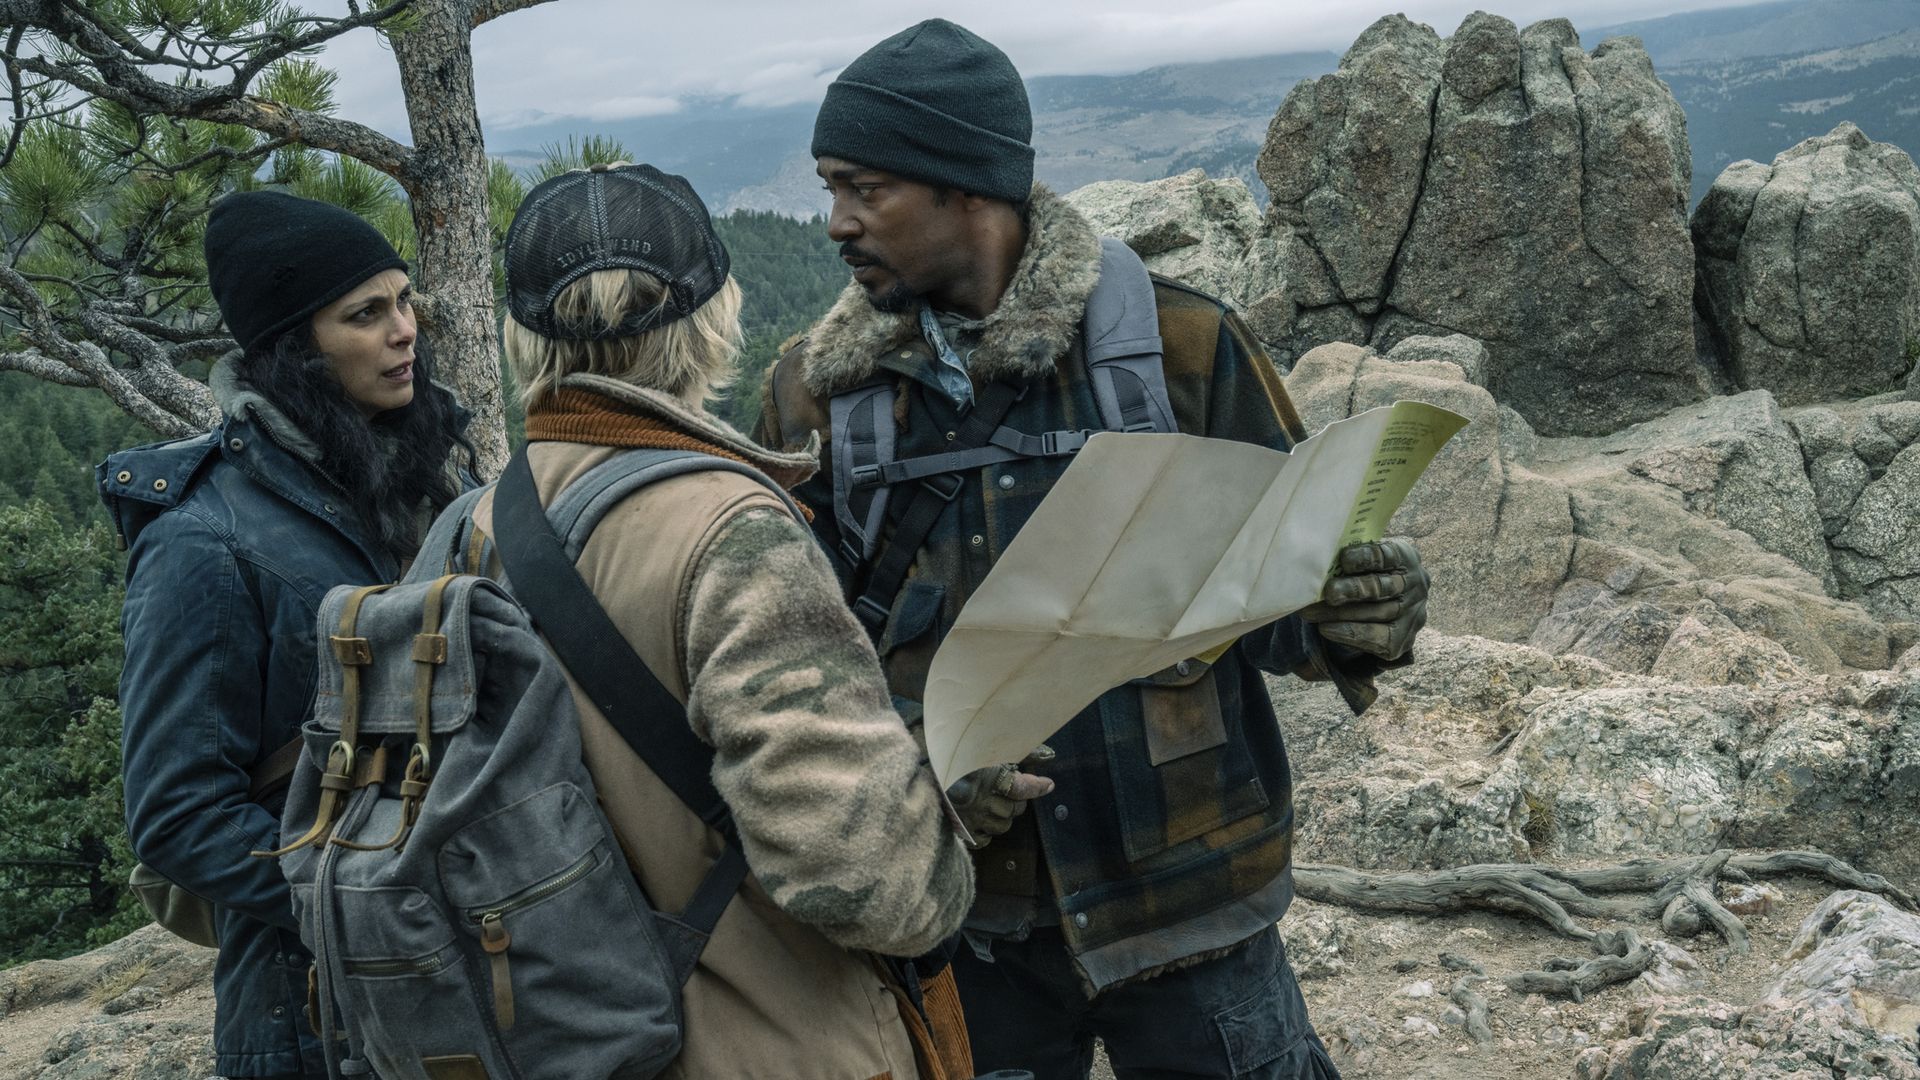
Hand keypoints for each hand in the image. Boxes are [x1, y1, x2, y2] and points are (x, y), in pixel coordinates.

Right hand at [945, 745, 1055, 848]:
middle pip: (1015, 809)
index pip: (1022, 788)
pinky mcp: (959, 830)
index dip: (1037, 786)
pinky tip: (983, 820)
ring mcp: (970, 818)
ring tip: (996, 804)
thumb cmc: (945, 754)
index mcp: (986, 777)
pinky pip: (984, 839)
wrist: (910, 772)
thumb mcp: (980, 746)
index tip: (1047, 785)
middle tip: (1012, 790)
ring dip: (1005, 816)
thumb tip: (1048, 754)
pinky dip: (988, 832)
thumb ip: (1016, 750)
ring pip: (1003, 826)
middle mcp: (981, 800)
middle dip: (1017, 800)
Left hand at [1299, 538, 1428, 660]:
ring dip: (1341, 614)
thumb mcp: (1365, 561)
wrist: (1382, 607)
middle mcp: (1415, 584)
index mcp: (1405, 557)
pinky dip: (1351, 634)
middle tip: (1328, 592)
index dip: (1366, 557)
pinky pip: (1378, 638)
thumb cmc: (1366, 575)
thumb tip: (1317, 558)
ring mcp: (1413, 613)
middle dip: (1353, 589)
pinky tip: (1326, 629)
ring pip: (1377, 614)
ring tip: (1312, 613)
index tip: (1343, 559)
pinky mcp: (1404, 638)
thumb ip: (1350, 560)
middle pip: (1383, 587)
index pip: (1388, 555)